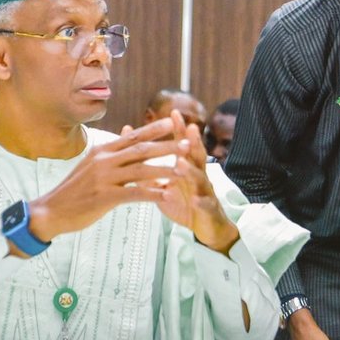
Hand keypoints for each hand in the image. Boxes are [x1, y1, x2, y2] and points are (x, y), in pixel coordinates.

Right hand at [22, 117, 188, 248]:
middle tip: (187, 142)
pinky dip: (152, 193)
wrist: (51, 210)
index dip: (153, 129)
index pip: (132, 136)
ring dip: (165, 169)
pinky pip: (133, 194)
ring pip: (141, 170)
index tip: (172, 121)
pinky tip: (167, 195)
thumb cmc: (74, 190)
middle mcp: (104, 160)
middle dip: (166, 146)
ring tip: (184, 170)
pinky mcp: (104, 197)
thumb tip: (125, 140)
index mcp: (102, 151)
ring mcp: (104, 178)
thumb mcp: (90, 165)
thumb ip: (109, 154)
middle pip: (141, 150)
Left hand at [150, 110, 238, 254]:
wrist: (206, 227)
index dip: (180, 129)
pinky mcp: (208, 210)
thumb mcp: (162, 184)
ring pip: (200, 179)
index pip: (183, 145)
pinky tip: (195, 199)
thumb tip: (131, 150)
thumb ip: (148, 168)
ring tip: (181, 163)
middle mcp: (198, 176)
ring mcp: (205, 192)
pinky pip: (205, 204)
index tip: (173, 112)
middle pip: (197, 156)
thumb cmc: (182, 202)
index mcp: (187, 168)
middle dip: (194, 142)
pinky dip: (200, 201)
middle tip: (190, 127)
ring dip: (191, 171)